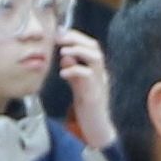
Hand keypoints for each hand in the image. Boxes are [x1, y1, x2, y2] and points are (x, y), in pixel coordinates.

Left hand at [49, 29, 113, 145]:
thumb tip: (65, 56)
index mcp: (96, 70)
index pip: (90, 45)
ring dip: (78, 51)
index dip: (76, 36)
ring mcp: (99, 84)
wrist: (97, 129)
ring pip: (95, 59)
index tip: (60, 31)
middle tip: (59, 37)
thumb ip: (73, 71)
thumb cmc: (87, 108)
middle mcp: (101, 74)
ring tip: (63, 51)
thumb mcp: (78, 85)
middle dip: (76, 38)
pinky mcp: (94, 95)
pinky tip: (63, 74)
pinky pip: (88, 77)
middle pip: (94, 47)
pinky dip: (75, 71)